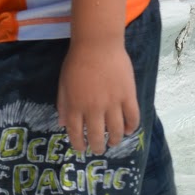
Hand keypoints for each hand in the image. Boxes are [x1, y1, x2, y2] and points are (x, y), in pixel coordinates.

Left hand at [57, 40, 139, 155]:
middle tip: (99, 149)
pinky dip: (131, 127)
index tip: (82, 149)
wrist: (97, 44)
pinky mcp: (127, 96)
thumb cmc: (77, 61)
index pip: (76, 133)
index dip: (79, 145)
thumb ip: (62, 105)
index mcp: (75, 106)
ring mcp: (112, 103)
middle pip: (96, 136)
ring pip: (116, 131)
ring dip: (114, 140)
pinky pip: (132, 117)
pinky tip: (128, 130)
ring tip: (113, 142)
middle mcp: (93, 109)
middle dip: (97, 147)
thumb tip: (62, 124)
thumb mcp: (63, 83)